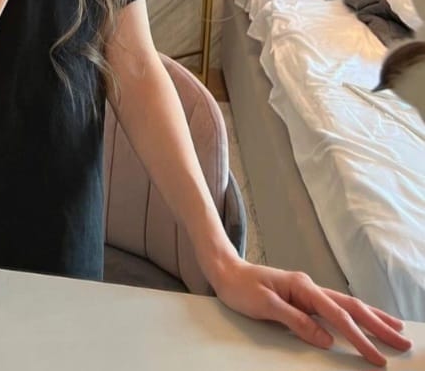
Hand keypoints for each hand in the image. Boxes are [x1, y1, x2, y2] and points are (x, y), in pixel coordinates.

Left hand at [211, 259, 411, 365]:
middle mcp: (309, 287)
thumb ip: (295, 321)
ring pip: (346, 305)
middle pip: (351, 307)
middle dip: (378, 325)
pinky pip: (334, 308)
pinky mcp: (303, 298)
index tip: (377, 357)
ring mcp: (307, 291)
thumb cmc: (241, 287)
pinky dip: (354, 316)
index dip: (359, 338)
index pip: (337, 316)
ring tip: (394, 329)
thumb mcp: (264, 305)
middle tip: (403, 342)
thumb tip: (327, 339)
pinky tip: (362, 321)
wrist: (225, 271)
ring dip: (371, 318)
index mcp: (302, 287)